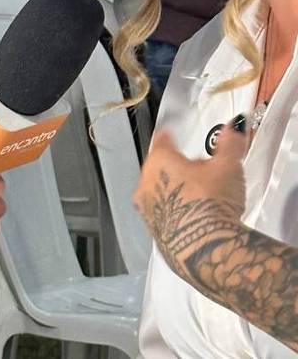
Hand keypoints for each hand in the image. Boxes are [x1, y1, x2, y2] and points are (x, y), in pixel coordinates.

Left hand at [133, 121, 248, 258]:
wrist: (205, 249)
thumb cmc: (211, 203)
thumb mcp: (227, 167)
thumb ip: (229, 144)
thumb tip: (234, 128)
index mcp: (158, 161)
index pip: (161, 142)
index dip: (169, 138)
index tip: (170, 136)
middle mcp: (145, 183)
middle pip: (159, 167)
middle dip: (178, 167)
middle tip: (202, 170)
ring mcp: (146, 210)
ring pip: (158, 192)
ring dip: (175, 190)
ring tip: (202, 196)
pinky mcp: (153, 233)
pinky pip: (163, 214)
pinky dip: (175, 212)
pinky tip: (194, 218)